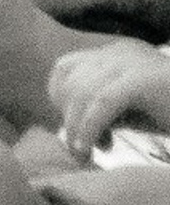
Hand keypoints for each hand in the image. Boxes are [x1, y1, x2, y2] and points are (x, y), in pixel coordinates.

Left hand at [53, 43, 169, 162]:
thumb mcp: (133, 112)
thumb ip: (103, 110)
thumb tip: (67, 125)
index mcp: (118, 54)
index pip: (66, 68)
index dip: (60, 101)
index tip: (75, 130)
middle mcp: (123, 52)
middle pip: (70, 79)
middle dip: (69, 117)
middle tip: (85, 147)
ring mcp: (135, 62)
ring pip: (82, 92)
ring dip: (77, 127)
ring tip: (89, 152)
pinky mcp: (145, 80)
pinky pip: (102, 102)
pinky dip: (89, 127)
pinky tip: (92, 149)